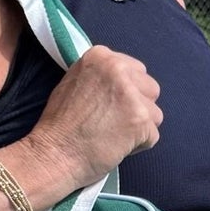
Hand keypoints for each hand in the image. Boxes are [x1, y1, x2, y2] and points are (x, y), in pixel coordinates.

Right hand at [25, 46, 161, 189]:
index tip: (109, 107)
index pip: (135, 71)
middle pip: (150, 88)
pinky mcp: (141, 119)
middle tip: (113, 123)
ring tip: (113, 135)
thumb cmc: (59, 125)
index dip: (126, 93)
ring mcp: (131, 94)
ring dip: (139, 128)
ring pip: (155, 113)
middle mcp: (118, 68)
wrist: (54, 154)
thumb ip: (100, 77)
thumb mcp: (74, 82)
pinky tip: (116, 146)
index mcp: (101, 56)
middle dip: (138, 107)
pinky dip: (138, 146)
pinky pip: (153, 136)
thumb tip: (123, 83)